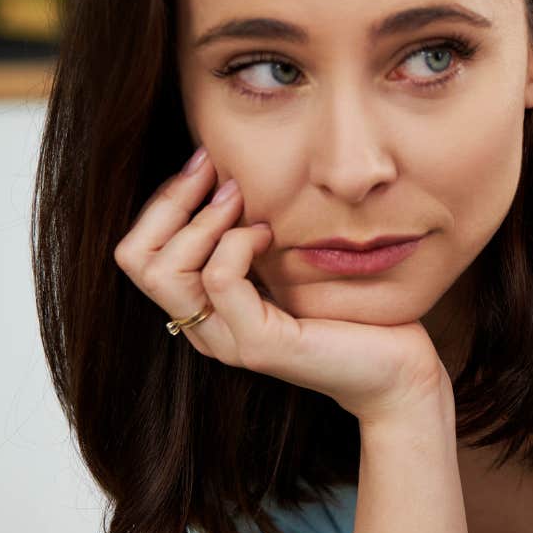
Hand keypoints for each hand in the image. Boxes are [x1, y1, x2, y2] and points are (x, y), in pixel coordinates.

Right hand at [114, 147, 449, 422]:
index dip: (163, 201)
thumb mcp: (289, 261)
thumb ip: (252, 232)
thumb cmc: (351, 310)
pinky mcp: (259, 345)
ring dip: (202, 220)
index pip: (139, 251)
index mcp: (204, 309)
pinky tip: (268, 233)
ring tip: (243, 200)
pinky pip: (218, 281)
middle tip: (215, 171)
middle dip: (171, 202)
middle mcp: (204, 328)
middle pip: (135, 259)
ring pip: (164, 272)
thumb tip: (228, 169)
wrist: (396, 369)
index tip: (204, 163)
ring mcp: (228, 341)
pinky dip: (235, 244)